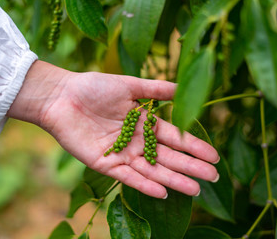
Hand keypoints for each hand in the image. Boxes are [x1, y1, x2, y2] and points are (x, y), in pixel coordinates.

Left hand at [8, 60, 219, 198]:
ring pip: (152, 170)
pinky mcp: (105, 163)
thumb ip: (156, 89)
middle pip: (168, 157)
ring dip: (173, 180)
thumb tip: (183, 88)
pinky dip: (144, 185)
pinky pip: (127, 176)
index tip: (214, 156)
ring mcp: (122, 154)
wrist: (62, 96)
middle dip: (191, 167)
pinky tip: (162, 191)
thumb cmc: (94, 87)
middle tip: (213, 177)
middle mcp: (136, 141)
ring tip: (195, 189)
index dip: (194, 147)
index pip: (175, 138)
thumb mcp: (129, 85)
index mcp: (144, 123)